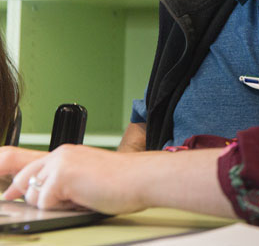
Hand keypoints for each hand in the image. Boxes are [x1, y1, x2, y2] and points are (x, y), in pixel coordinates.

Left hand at [2, 144, 145, 213]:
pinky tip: (82, 200)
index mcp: (67, 153)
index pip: (28, 164)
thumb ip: (65, 183)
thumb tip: (46, 198)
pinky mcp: (61, 177)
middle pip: (24, 179)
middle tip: (53, 201)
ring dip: (54, 205)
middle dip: (28, 196)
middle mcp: (60, 154)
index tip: (7, 191)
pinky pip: (45, 203)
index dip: (15, 181)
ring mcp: (59, 164)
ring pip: (35, 195)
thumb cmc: (125, 181)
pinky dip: (62, 208)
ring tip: (81, 200)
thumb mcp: (88, 177)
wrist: (142, 178)